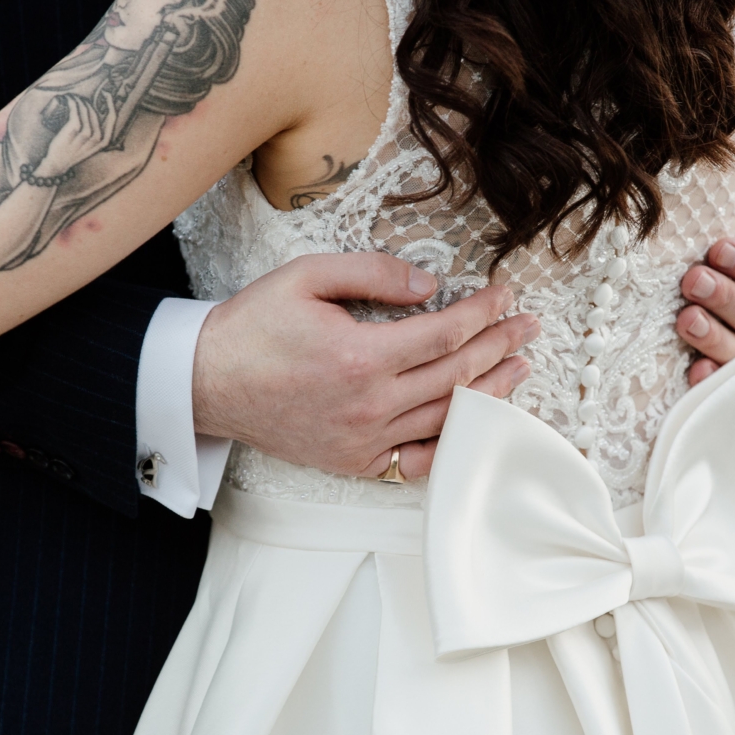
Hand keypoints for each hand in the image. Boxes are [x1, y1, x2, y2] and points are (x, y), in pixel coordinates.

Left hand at [34, 94, 115, 178]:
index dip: (110, 104)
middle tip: (79, 97)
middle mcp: (97, 138)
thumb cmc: (72, 152)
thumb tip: (94, 115)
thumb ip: (95, 134)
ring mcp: (86, 134)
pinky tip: (69, 99)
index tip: (106, 93)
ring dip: (79, 100)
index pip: (112, 119)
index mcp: (104, 141)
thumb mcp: (89, 146)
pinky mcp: (74, 130)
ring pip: (85, 110)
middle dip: (88, 102)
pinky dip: (72, 103)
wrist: (58, 164)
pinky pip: (75, 111)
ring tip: (73, 97)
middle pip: (96, 112)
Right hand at [193, 254, 535, 479]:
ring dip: (490, 391)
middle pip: (456, 375)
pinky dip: (451, 443)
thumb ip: (373, 273)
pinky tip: (474, 421)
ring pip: (446, 418)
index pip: (445, 333)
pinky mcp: (353, 461)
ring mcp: (363, 439)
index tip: (505, 296)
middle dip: (499, 345)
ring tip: (518, 367)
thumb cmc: (253, 326)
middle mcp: (369, 404)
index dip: (483, 312)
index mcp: (360, 356)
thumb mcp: (306, 276)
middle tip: (528, 326)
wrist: (206, 381)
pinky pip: (417, 460)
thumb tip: (430, 285)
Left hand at [676, 190, 734, 385]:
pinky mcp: (724, 377)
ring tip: (685, 318)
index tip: (718, 250)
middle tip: (692, 281)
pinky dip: (711, 378)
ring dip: (714, 336)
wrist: (690, 286)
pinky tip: (694, 369)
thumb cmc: (720, 250)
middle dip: (727, 299)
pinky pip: (723, 384)